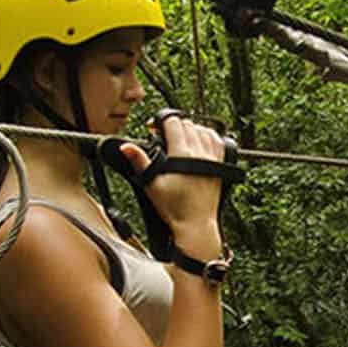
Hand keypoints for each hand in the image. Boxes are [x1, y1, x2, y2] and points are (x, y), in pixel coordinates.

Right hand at [117, 112, 224, 245]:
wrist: (196, 224)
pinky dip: (209, 136)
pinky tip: (201, 141)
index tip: (155, 128)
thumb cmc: (174, 208)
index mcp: (182, 155)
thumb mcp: (151, 184)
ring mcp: (213, 159)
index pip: (174, 123)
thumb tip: (126, 147)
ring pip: (204, 129)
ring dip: (192, 129)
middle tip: (165, 136)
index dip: (162, 122)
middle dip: (175, 126)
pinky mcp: (221, 166)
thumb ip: (139, 161)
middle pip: (189, 124)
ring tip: (181, 138)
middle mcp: (200, 153)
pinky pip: (218, 141)